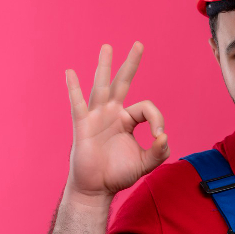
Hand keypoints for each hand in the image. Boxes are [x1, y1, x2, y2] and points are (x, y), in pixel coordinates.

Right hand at [64, 42, 168, 200]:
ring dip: (104, 67)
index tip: (159, 136)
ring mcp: (96, 117)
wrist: (97, 188)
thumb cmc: (118, 174)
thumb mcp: (145, 163)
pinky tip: (70, 72)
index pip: (146, 108)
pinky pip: (78, 104)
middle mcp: (112, 113)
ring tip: (108, 47)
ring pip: (102, 87)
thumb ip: (159, 151)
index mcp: (127, 120)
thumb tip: (164, 137)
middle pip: (122, 83)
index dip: (157, 119)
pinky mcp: (83, 125)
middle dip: (131, 64)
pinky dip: (74, 89)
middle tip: (139, 44)